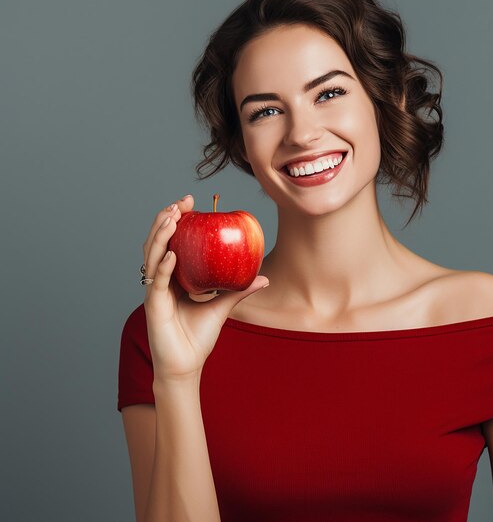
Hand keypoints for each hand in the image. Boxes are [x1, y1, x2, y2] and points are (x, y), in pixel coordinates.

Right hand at [141, 194, 268, 382]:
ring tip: (172, 218)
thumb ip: (239, 290)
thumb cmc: (199, 337)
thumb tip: (265, 278)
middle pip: (157, 242)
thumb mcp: (223, 307)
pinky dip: (164, 267)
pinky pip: (158, 282)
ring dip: (160, 236)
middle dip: (166, 220)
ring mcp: (155, 292)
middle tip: (181, 203)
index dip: (177, 221)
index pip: (172, 241)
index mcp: (173, 276)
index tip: (191, 203)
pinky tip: (173, 254)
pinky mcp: (154, 306)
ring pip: (152, 257)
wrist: (186, 366)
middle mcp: (160, 280)